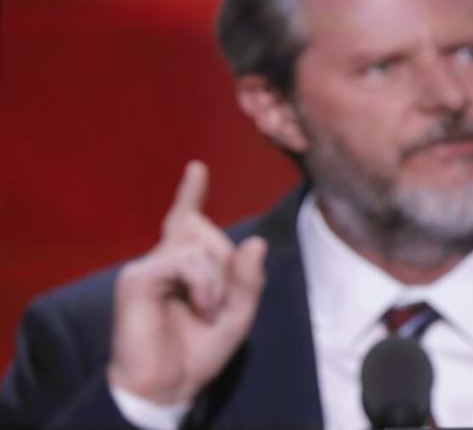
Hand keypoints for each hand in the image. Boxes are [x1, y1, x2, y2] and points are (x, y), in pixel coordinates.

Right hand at [107, 161, 266, 403]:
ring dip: (217, 281)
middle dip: (228, 270)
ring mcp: (150, 265)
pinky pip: (184, 261)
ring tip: (208, 311)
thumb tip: (255, 242)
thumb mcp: (238, 314)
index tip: (196, 168)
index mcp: (186, 264)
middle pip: (210, 234)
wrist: (169, 384)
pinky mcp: (138, 277)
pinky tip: (201, 307)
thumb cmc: (199, 349)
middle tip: (217, 308)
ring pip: (201, 244)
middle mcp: (166, 257)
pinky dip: (203, 284)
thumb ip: (249, 279)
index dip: (191, 193)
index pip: (187, 219)